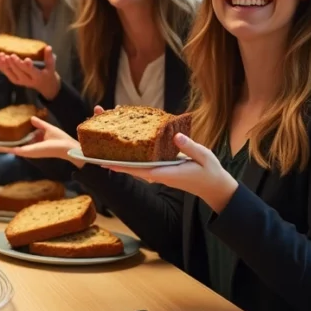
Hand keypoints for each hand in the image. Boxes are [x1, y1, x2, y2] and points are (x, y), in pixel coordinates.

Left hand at [0, 46, 60, 99]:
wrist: (45, 86)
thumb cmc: (48, 73)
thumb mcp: (51, 67)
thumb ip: (49, 57)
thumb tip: (48, 47)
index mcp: (37, 76)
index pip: (32, 71)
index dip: (28, 66)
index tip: (26, 60)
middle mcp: (27, 80)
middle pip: (19, 72)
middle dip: (14, 64)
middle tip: (10, 55)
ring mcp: (19, 81)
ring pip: (10, 73)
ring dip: (5, 65)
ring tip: (1, 56)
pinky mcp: (14, 80)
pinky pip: (6, 73)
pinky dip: (0, 67)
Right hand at [0, 116, 83, 164]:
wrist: (66, 146)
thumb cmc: (60, 139)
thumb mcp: (46, 127)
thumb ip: (38, 123)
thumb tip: (32, 118)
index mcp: (29, 144)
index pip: (11, 143)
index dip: (0, 141)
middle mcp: (24, 149)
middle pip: (3, 147)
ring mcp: (22, 151)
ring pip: (2, 149)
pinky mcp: (23, 152)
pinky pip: (7, 149)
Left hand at [101, 133, 238, 210]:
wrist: (214, 186)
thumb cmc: (209, 172)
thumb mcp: (203, 157)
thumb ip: (189, 147)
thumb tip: (175, 136)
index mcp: (162, 173)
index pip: (135, 169)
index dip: (118, 164)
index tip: (101, 160)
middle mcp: (154, 172)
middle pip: (128, 162)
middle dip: (111, 149)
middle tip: (96, 130)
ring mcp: (155, 169)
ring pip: (132, 158)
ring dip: (119, 144)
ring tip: (107, 124)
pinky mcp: (158, 165)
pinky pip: (141, 156)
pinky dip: (132, 145)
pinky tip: (127, 131)